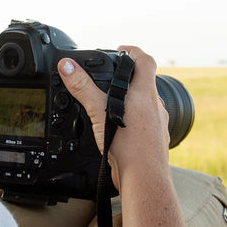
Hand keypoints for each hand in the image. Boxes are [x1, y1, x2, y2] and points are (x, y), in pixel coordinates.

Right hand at [57, 46, 171, 189]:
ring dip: (132, 102)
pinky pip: (146, 125)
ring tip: (113, 105)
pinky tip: (121, 130)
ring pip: (146, 105)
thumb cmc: (128, 144)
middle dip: (129, 79)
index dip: (133, 51)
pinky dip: (134, 122)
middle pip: (146, 83)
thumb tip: (67, 66)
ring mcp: (159, 124)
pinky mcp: (155, 141)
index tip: (122, 50)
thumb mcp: (98, 110)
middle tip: (113, 78)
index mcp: (145, 92)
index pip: (145, 61)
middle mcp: (156, 106)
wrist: (144, 177)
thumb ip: (82, 87)